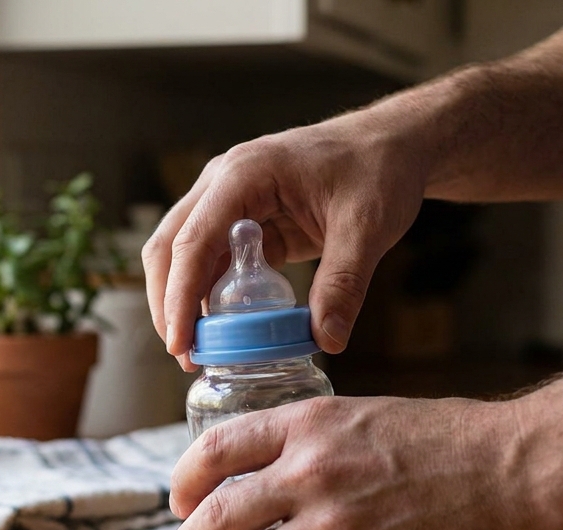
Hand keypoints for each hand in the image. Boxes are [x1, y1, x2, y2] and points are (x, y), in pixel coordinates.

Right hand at [141, 105, 431, 368]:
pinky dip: (210, 294)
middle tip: (184, 354)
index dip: (179, 296)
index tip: (180, 343)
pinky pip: (213, 260)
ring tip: (199, 350)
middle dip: (168, 302)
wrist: (394, 143)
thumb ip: (344, 282)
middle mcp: (223, 182)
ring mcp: (228, 199)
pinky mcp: (244, 218)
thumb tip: (326, 339)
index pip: (193, 240)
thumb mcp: (367, 226)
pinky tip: (224, 329)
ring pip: (183, 254)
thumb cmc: (379, 168)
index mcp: (244, 174)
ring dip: (184, 300)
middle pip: (170, 247)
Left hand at [162, 396, 557, 529]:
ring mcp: (336, 529)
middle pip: (218, 516)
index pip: (218, 450)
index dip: (185, 480)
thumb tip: (277, 471)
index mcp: (309, 426)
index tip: (177, 503)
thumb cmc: (451, 440)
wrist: (518, 469)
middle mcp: (311, 474)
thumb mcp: (367, 416)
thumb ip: (317, 441)